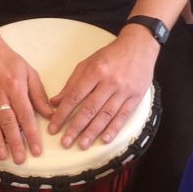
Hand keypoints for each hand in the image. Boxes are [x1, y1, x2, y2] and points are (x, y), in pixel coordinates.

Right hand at [0, 33, 51, 164]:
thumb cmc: (8, 60)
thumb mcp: (28, 72)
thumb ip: (38, 94)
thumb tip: (50, 114)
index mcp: (15, 88)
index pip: (25, 115)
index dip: (31, 134)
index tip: (37, 150)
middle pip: (8, 122)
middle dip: (15, 142)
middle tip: (20, 160)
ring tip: (3, 156)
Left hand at [47, 26, 157, 149]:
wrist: (139, 46)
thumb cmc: (110, 55)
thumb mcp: (88, 63)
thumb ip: (72, 83)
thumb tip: (55, 102)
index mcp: (95, 71)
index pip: (75, 96)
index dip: (62, 113)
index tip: (53, 127)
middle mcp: (109, 82)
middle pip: (90, 109)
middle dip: (76, 127)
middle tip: (65, 142)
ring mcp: (124, 90)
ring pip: (106, 115)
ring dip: (93, 132)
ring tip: (82, 145)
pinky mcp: (135, 97)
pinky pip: (123, 116)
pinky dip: (114, 129)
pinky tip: (104, 139)